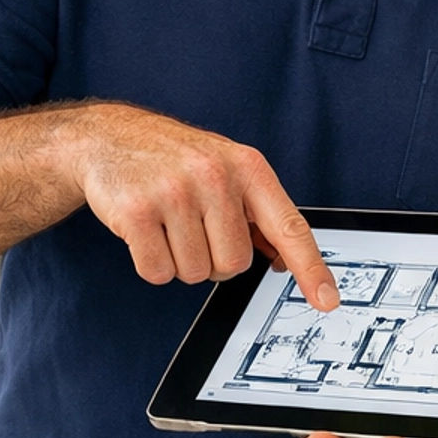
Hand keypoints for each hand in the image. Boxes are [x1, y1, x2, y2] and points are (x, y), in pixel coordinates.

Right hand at [69, 103, 337, 304]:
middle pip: (234, 264)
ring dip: (181, 261)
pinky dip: (152, 263)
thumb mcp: (227, 170)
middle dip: (214, 259)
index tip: (328, 300)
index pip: (289, 227)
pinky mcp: (137, 212)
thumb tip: (284, 260)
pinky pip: (158, 272)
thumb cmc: (175, 159)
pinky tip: (146, 230)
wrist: (110, 137)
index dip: (310, 268)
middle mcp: (215, 176)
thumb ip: (257, 213)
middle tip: (194, 227)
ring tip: (168, 223)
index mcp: (247, 167)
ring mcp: (175, 193)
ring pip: (195, 273)